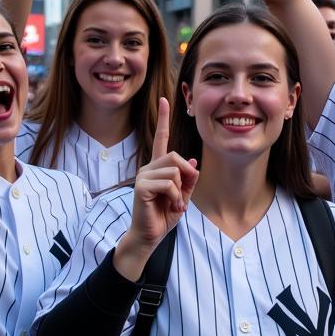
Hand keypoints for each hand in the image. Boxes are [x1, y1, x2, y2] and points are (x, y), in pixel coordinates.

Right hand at [113, 97, 197, 280]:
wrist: (150, 235)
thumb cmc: (163, 215)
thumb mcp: (183, 196)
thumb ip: (188, 179)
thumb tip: (193, 162)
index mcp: (158, 167)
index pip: (161, 138)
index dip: (163, 119)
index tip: (164, 99)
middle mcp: (148, 167)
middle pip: (175, 156)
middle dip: (186, 175)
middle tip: (182, 194)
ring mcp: (143, 175)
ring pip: (174, 170)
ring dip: (180, 190)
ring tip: (174, 203)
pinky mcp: (142, 186)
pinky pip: (169, 183)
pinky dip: (175, 196)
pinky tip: (169, 206)